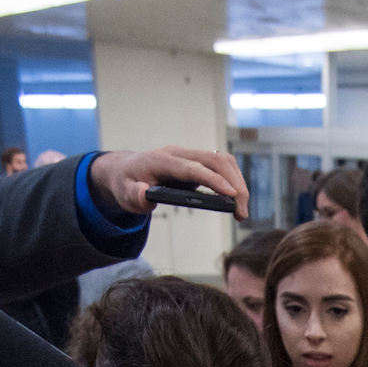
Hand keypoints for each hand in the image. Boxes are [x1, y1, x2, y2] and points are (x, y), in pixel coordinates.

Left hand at [89, 146, 249, 219]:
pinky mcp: (197, 163)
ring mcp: (190, 156)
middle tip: (242, 213)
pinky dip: (233, 181)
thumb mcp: (124, 192)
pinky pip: (221, 166)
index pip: (192, 167)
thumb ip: (134, 194)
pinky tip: (236, 201)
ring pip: (222, 161)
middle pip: (215, 160)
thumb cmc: (127, 182)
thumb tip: (144, 195)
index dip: (213, 180)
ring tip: (242, 211)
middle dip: (234, 184)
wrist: (127, 170)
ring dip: (238, 183)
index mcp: (162, 160)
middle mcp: (179, 153)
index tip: (230, 195)